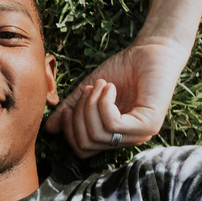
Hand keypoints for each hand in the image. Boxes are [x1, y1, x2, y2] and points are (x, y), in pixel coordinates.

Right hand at [45, 39, 188, 158]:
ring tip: (101, 85)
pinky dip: (104, 103)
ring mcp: (140, 134)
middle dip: (78, 115)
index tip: (69, 108)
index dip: (69, 131)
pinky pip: (113, 125)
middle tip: (87, 91)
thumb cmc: (125, 68)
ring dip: (91, 105)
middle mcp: (128, 139)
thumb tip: (50, 128)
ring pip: (98, 135)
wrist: (151, 50)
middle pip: (87, 144)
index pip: (83, 150)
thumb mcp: (90, 90)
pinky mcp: (149, 125)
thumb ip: (72, 108)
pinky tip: (110, 87)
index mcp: (115, 135)